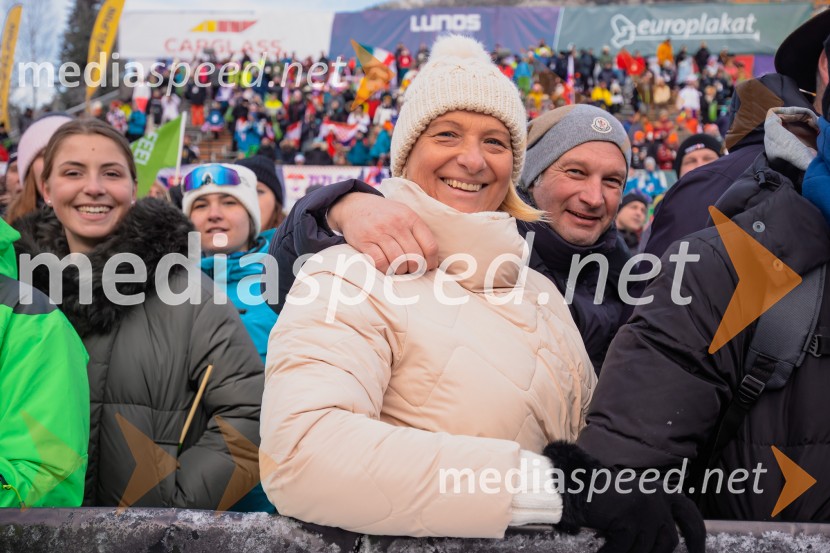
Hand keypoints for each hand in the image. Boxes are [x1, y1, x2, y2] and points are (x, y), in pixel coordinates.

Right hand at [327, 192, 437, 274]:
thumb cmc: (385, 215)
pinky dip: (385, 270)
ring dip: (400, 271)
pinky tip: (386, 268)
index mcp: (410, 217)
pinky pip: (380, 262)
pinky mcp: (364, 241)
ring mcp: (379, 232)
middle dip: (415, 269)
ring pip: (398, 262)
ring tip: (399, 269)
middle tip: (411, 270)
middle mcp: (396, 223)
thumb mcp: (404, 214)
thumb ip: (418, 231)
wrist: (355, 205)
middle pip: (415, 257)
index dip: (431, 262)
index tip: (428, 268)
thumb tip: (431, 259)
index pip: (430, 246)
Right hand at [544, 441, 705, 552]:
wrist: (575, 485)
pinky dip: (610, 552)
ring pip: (645, 548)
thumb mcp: (635, 502)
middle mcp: (657, 498)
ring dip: (629, 552)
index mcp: (661, 491)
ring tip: (613, 549)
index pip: (689, 514)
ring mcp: (643, 509)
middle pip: (668, 540)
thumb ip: (654, 515)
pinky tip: (601, 551)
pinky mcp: (628, 520)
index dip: (697, 536)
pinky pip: (623, 549)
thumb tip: (668, 544)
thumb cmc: (602, 496)